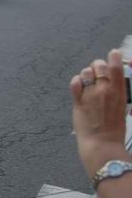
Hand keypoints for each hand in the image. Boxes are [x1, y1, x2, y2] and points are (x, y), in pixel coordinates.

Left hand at [70, 49, 128, 176]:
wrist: (102, 144)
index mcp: (120, 93)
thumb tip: (112, 83)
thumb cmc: (114, 129)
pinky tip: (79, 85)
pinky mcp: (78, 101)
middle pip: (99, 66)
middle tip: (98, 70)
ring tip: (88, 80)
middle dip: (98, 65)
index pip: (117, 68)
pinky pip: (74, 82)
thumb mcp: (122, 108)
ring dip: (87, 73)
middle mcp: (105, 91)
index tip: (113, 53)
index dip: (114, 57)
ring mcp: (90, 95)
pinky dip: (76, 81)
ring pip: (85, 72)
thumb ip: (117, 93)